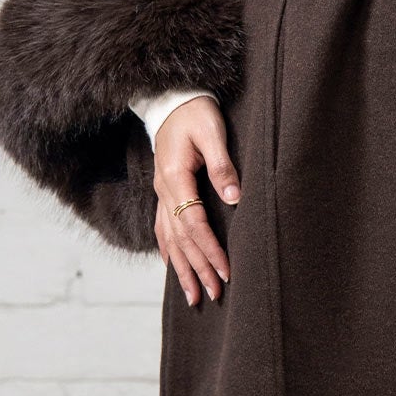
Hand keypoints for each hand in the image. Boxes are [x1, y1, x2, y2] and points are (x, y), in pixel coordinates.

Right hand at [151, 95, 239, 305]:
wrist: (172, 99)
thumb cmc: (195, 112)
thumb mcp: (212, 132)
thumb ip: (222, 165)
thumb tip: (235, 198)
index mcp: (175, 177)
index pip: (193, 223)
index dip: (209, 250)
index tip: (226, 271)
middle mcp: (163, 191)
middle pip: (181, 239)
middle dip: (198, 269)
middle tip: (214, 294)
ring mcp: (160, 193)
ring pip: (169, 240)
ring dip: (182, 269)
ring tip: (193, 297)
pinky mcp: (163, 192)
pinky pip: (162, 229)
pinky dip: (168, 252)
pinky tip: (174, 268)